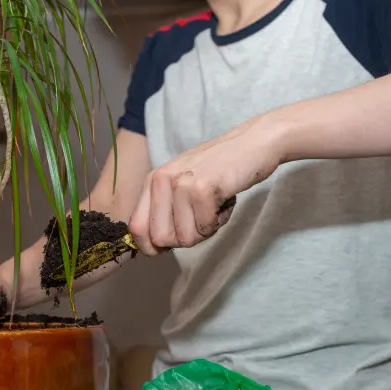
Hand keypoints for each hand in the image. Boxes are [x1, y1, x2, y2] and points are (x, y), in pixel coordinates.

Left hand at [129, 117, 283, 253]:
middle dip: (184, 238)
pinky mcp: (203, 188)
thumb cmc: (219, 169)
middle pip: (160, 238)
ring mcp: (181, 183)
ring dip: (205, 228)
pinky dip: (219, 221)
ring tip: (215, 205)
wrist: (254, 142)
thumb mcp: (182, 184)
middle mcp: (161, 179)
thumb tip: (152, 246)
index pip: (136, 228)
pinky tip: (225, 200)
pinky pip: (206, 227)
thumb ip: (164, 210)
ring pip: (185, 237)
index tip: (170, 245)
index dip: (151, 246)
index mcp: (152, 180)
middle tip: (201, 218)